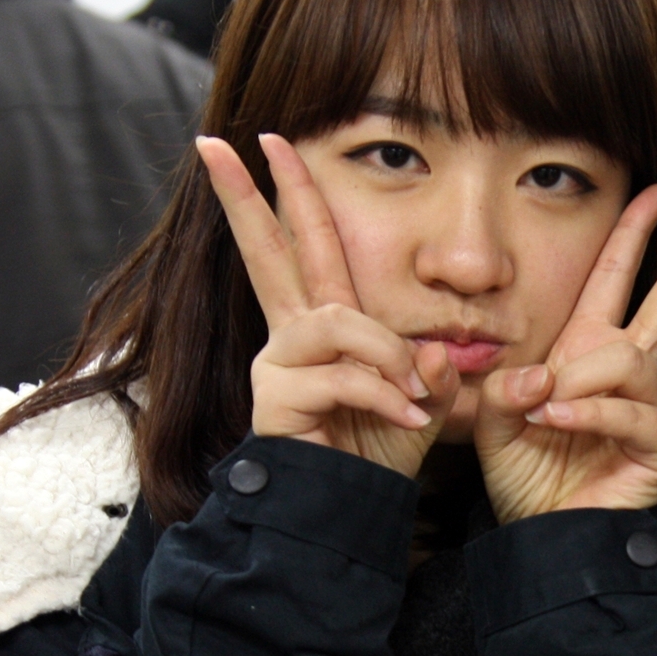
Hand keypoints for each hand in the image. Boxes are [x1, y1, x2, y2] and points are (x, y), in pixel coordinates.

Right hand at [202, 134, 458, 477]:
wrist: (345, 515)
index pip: (303, 245)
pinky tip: (405, 418)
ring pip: (338, 321)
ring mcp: (279, 363)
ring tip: (412, 392)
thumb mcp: (419, 407)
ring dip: (385, 352)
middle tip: (219, 142)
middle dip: (244, 194)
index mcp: (323, 325)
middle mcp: (293, 335)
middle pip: (267, 250)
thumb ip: (432, 375)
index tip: (263, 140)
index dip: (287, 193)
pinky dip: (384, 394)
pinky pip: (344, 375)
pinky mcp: (276, 397)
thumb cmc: (375, 458)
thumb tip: (436, 353)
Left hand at [476, 190, 656, 523]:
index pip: (618, 274)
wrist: (546, 537)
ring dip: (579, 380)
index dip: (636, 230)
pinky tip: (557, 422)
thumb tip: (542, 375)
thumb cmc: (526, 477)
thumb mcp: (496, 421)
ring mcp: (652, 404)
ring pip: (628, 356)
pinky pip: (629, 408)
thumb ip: (507, 387)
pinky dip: (587, 412)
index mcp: (589, 348)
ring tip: (546, 413)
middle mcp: (629, 367)